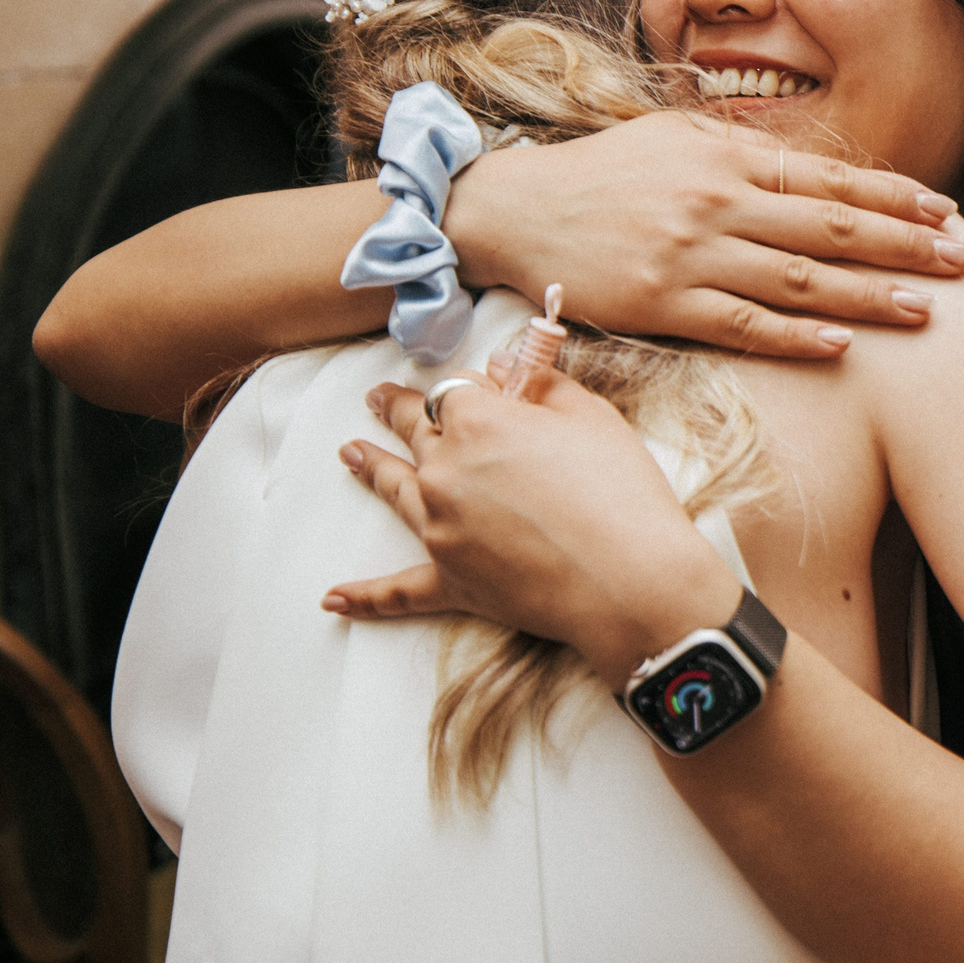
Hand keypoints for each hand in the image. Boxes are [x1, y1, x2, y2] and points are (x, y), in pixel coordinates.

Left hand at [325, 365, 740, 678]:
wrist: (630, 581)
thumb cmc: (621, 492)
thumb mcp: (592, 418)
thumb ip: (543, 384)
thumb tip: (502, 363)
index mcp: (478, 421)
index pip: (459, 391)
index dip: (473, 389)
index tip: (482, 386)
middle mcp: (445, 470)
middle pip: (414, 431)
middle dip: (395, 411)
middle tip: (377, 399)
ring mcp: (441, 528)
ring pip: (395, 490)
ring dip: (369, 469)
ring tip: (348, 454)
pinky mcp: (452, 581)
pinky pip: (399, 590)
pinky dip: (365, 597)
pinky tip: (333, 599)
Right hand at [444, 110, 963, 358]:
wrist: (515, 211)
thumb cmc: (603, 175)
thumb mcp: (675, 139)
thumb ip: (744, 152)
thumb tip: (814, 168)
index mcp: (725, 158)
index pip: (829, 178)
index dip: (893, 196)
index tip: (944, 211)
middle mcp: (716, 203)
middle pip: (830, 228)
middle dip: (903, 245)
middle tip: (959, 263)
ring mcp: (691, 257)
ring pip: (798, 280)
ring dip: (866, 297)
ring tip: (922, 310)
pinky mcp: (662, 305)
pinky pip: (743, 325)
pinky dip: (795, 336)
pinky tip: (840, 346)